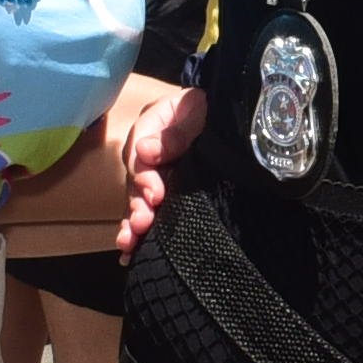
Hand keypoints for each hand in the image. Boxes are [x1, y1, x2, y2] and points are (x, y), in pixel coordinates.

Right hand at [112, 82, 203, 253]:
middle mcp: (147, 151)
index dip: (144, 174)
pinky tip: (131, 253)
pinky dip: (139, 231)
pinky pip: (148, 209)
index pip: (138, 150)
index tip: (154, 194)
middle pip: (135, 179)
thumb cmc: (213, 109)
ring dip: (133, 221)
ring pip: (138, 198)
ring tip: (129, 243)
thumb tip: (146, 151)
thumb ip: (176, 132)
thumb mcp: (197, 110)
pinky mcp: (164, 191)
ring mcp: (154, 172)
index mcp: (151, 124)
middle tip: (142, 223)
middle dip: (137, 203)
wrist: (233, 117)